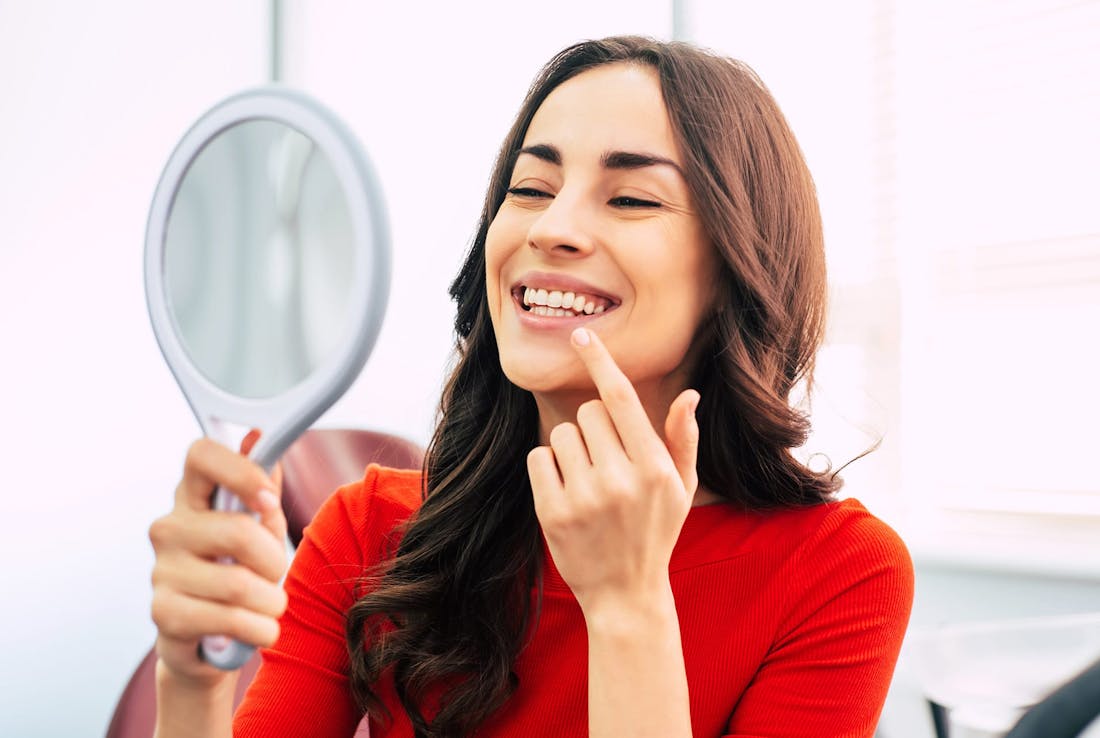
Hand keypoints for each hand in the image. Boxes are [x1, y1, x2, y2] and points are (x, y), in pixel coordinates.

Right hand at [149, 431, 288, 685]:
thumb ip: (263, 488)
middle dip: (274, 561)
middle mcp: (170, 527)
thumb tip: (256, 437)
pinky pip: (230, 619)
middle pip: (239, 532)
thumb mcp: (260, 528)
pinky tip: (258, 629)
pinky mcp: (163, 613)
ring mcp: (162, 570)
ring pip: (240, 584)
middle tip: (274, 574)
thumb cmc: (239, 572)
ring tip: (268, 607)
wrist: (210, 640)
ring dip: (271, 602)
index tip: (268, 500)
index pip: (201, 454)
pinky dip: (259, 629)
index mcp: (194, 497)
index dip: (241, 471)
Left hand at [527, 328, 700, 616]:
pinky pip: (539, 458)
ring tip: (588, 482)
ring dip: (571, 449)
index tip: (581, 335)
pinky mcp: (552, 512)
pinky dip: (548, 468)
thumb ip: (683, 439)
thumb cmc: (656, 531)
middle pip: (589, 413)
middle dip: (595, 429)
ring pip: (562, 433)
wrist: (625, 594)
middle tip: (606, 463)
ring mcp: (584, 497)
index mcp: (654, 467)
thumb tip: (689, 395)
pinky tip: (567, 493)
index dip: (600, 362)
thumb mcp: (682, 488)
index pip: (622, 399)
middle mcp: (620, 479)